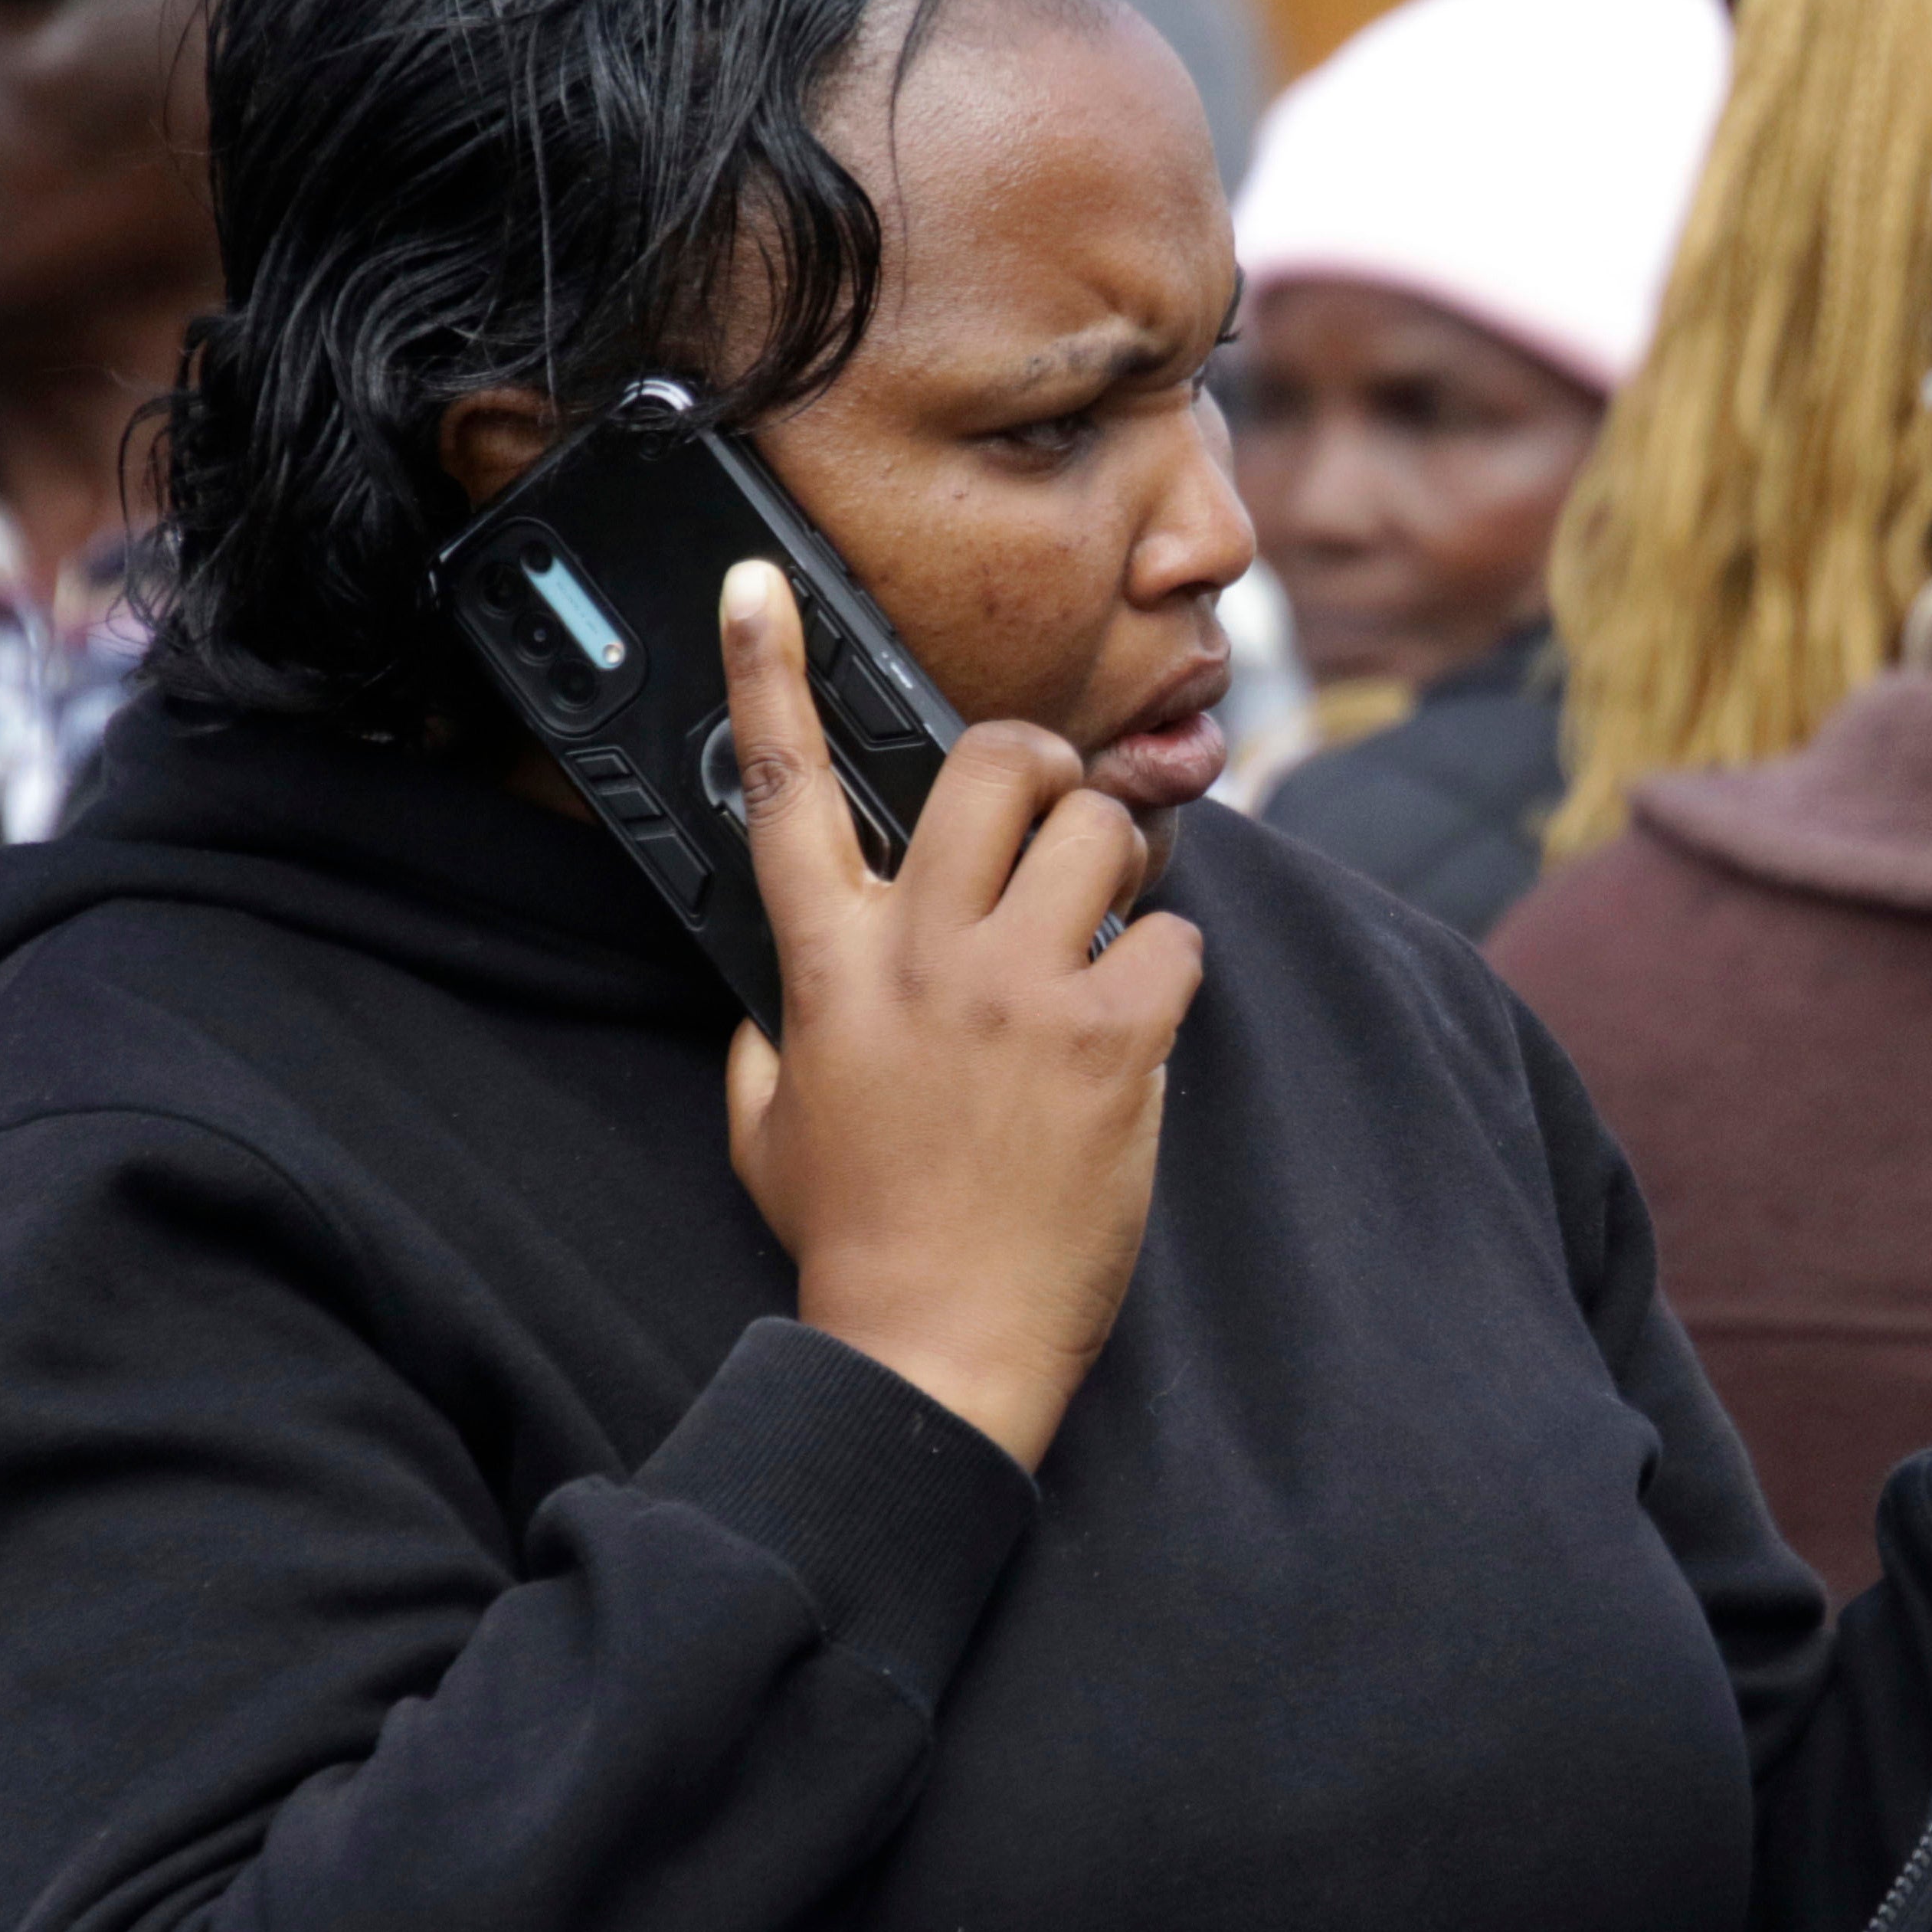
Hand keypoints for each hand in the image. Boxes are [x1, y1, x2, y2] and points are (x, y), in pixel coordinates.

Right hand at [715, 561, 1204, 1467]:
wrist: (934, 1348)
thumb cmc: (856, 1244)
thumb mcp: (770, 1125)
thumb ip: (773, 1032)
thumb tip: (778, 988)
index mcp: (828, 968)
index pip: (782, 789)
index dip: (766, 671)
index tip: (758, 584)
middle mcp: (923, 956)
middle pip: (991, 764)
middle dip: (1038, 765)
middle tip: (1053, 816)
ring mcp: (1021, 991)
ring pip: (1101, 829)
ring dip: (1116, 866)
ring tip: (1104, 932)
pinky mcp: (1113, 1039)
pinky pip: (1173, 934)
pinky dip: (1169, 967)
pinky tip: (1140, 1024)